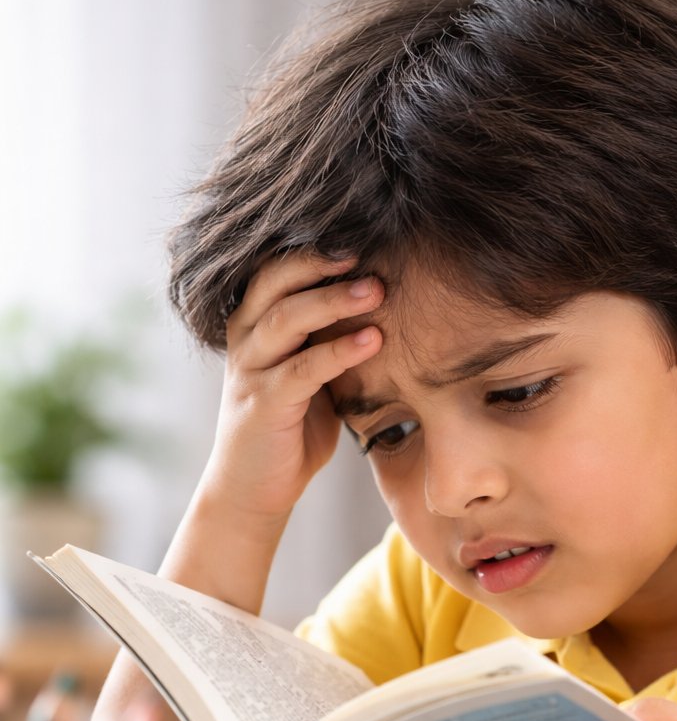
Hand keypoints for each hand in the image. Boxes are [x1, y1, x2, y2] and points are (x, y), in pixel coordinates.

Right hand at [201, 252, 384, 530]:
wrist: (253, 489)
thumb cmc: (290, 427)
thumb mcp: (313, 374)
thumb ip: (331, 339)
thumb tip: (386, 302)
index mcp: (256, 324)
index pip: (276, 268)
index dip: (314, 247)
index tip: (361, 231)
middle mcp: (246, 339)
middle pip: (275, 281)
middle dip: (321, 261)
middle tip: (368, 249)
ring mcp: (251, 371)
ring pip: (286, 319)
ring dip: (333, 300)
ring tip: (377, 290)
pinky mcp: (262, 405)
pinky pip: (302, 369)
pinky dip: (338, 352)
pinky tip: (373, 340)